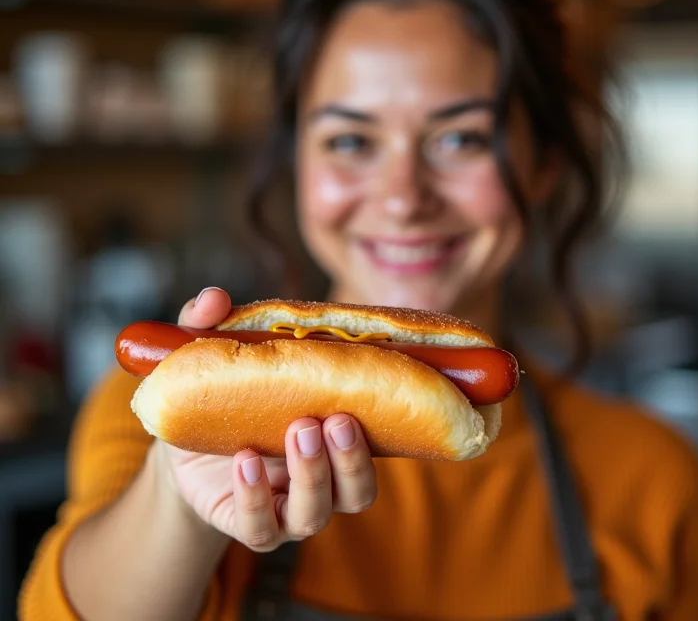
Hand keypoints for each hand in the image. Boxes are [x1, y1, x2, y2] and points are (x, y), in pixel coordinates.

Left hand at [154, 287, 377, 550]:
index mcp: (332, 433)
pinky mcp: (250, 524)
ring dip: (314, 476)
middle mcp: (321, 476)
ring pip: (319, 513)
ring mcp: (287, 505)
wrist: (180, 446)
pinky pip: (262, 526)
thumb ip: (213, 325)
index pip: (378, 438)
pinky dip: (256, 497)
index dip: (392, 421)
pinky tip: (244, 462)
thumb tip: (214, 297)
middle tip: (334, 418)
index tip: (387, 385)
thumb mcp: (216, 355)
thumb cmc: (220, 393)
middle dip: (351, 458)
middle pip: (358, 490)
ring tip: (297, 431)